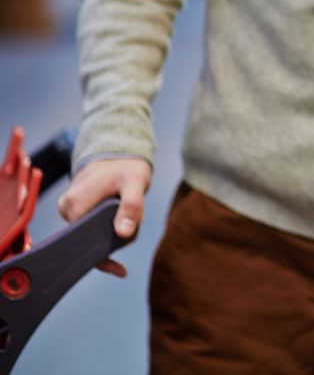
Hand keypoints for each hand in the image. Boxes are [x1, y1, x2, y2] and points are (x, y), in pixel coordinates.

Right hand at [58, 157, 150, 276]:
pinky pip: (91, 227)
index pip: (84, 241)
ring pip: (93, 234)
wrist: (118, 152)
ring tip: (133, 215)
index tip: (120, 270)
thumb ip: (131, 206)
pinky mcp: (75, 209)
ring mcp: (69, 209)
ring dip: (115, 231)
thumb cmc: (127, 166)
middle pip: (90, 239)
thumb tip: (123, 233)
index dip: (103, 255)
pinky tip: (124, 220)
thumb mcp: (136, 182)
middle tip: (136, 225)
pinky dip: (109, 226)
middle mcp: (67, 208)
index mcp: (75, 204)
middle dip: (115, 239)